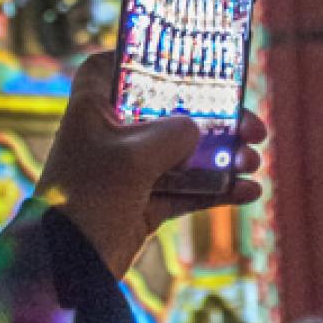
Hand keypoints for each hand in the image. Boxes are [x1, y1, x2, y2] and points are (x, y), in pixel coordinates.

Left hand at [34, 51, 266, 275]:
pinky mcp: (143, 202)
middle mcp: (111, 131)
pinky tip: (248, 191)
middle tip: (254, 126)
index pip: (116, 63)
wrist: (68, 266)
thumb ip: (175, 132)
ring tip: (254, 161)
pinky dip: (217, 189)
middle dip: (216, 117)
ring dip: (223, 156)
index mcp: (94, 106)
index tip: (188, 57)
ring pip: (185, 152)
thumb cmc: (89, 197)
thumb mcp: (136, 156)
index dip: (147, 56)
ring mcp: (129, 168)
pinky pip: (187, 189)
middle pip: (171, 110)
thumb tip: (199, 130)